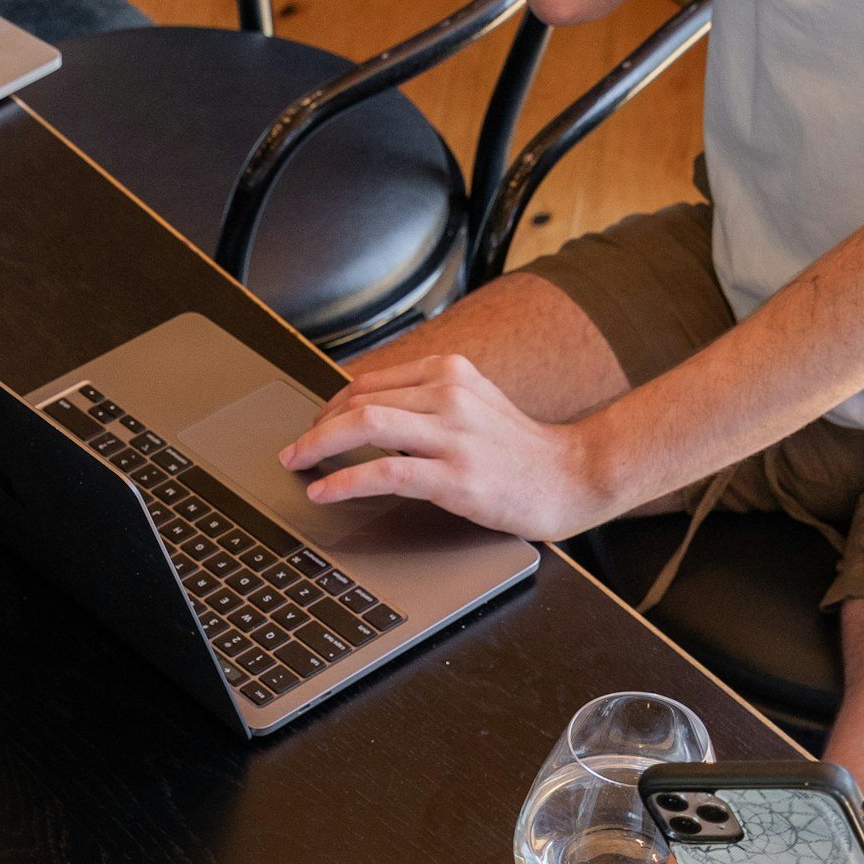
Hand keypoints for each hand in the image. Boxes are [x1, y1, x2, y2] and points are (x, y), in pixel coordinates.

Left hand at [277, 354, 613, 538]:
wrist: (570, 475)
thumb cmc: (519, 451)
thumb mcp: (474, 406)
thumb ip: (428, 402)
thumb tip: (371, 412)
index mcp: (450, 371)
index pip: (370, 380)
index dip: (331, 405)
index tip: (313, 427)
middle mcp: (448, 393)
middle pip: (359, 399)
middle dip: (315, 426)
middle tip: (293, 450)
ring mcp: (451, 434)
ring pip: (364, 426)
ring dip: (318, 446)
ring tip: (296, 464)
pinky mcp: (454, 475)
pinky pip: (384, 472)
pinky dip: (344, 481)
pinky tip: (323, 491)